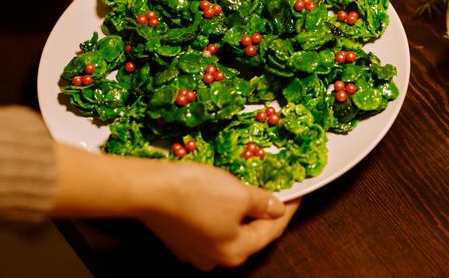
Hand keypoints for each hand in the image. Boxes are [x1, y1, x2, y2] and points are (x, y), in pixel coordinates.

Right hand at [52, 144, 298, 270]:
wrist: (150, 189)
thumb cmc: (197, 191)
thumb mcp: (239, 193)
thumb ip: (262, 202)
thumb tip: (277, 208)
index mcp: (235, 252)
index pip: (272, 231)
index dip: (287, 209)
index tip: (298, 194)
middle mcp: (215, 259)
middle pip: (250, 234)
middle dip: (264, 213)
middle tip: (276, 191)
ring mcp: (195, 251)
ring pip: (229, 230)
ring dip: (241, 212)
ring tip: (251, 191)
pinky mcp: (180, 239)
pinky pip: (210, 226)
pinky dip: (221, 213)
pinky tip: (223, 196)